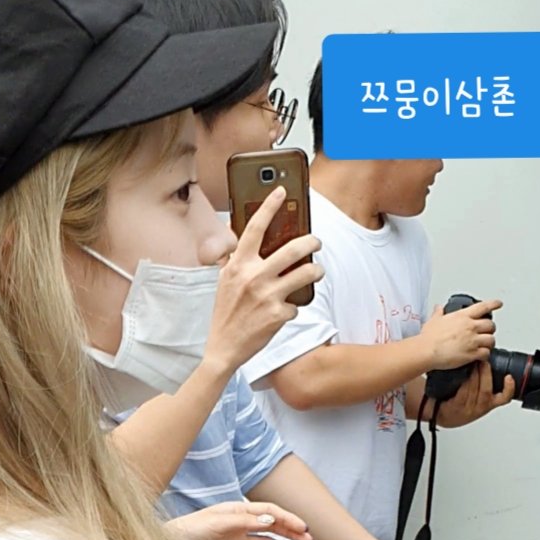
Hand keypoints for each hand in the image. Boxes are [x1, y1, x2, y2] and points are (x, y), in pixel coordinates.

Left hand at [168, 501, 312, 539]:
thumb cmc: (188, 530)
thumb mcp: (216, 522)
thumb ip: (243, 521)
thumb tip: (269, 520)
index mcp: (237, 510)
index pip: (269, 512)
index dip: (287, 519)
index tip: (303, 528)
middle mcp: (240, 525)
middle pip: (272, 528)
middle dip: (292, 534)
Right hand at [205, 188, 323, 376]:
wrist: (224, 348)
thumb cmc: (224, 315)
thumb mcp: (223, 283)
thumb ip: (233, 262)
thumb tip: (238, 242)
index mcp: (238, 265)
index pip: (256, 228)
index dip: (269, 206)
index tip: (281, 191)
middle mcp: (254, 277)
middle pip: (294, 248)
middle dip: (312, 242)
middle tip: (316, 242)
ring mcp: (268, 296)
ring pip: (306, 274)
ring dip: (316, 271)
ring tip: (316, 272)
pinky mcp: (278, 315)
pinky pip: (296, 304)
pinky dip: (293, 307)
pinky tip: (285, 311)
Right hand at [421, 299, 500, 370]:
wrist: (426, 351)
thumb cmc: (428, 337)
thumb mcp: (433, 321)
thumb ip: (438, 313)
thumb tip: (438, 308)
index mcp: (462, 316)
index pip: (483, 307)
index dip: (493, 304)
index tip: (498, 303)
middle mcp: (470, 327)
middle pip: (491, 325)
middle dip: (490, 329)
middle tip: (487, 333)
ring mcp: (472, 340)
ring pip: (491, 340)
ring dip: (489, 343)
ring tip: (485, 346)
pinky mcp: (471, 354)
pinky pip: (486, 354)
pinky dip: (485, 355)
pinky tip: (481, 357)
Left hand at [434, 360, 514, 427]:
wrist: (440, 413)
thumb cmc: (459, 404)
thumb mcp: (476, 396)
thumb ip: (484, 384)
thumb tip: (488, 362)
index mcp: (488, 404)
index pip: (503, 398)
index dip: (509, 388)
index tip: (509, 377)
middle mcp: (480, 408)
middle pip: (486, 390)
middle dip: (485, 373)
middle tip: (483, 360)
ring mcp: (468, 409)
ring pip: (474, 390)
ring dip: (474, 375)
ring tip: (472, 364)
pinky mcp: (457, 408)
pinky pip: (463, 393)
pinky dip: (464, 382)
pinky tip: (463, 376)